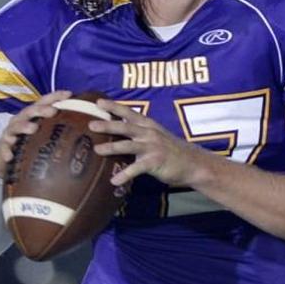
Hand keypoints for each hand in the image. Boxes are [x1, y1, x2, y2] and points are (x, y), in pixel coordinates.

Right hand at [0, 90, 73, 177]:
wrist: (7, 157)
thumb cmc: (28, 142)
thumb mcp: (44, 133)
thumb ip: (59, 127)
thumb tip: (85, 125)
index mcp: (32, 116)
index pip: (43, 102)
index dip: (55, 96)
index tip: (69, 94)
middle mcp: (20, 121)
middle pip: (29, 112)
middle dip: (41, 110)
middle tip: (53, 111)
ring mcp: (10, 133)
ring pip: (15, 127)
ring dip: (24, 127)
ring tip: (33, 129)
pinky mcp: (2, 147)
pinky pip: (3, 148)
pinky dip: (6, 151)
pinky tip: (11, 155)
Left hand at [89, 99, 206, 186]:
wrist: (194, 164)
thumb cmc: (172, 151)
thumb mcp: (157, 137)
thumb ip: (140, 134)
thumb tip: (118, 134)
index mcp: (149, 126)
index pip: (129, 113)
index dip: (114, 106)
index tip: (98, 102)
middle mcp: (149, 133)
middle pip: (125, 126)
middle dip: (107, 124)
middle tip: (91, 124)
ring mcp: (152, 147)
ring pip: (127, 145)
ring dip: (111, 147)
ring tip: (96, 150)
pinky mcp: (155, 162)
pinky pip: (136, 168)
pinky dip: (124, 175)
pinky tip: (114, 182)